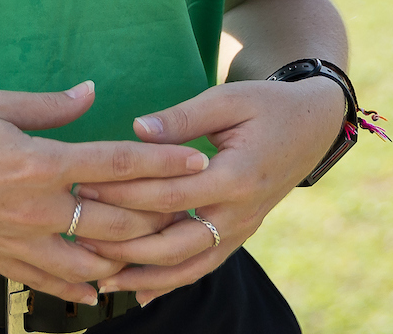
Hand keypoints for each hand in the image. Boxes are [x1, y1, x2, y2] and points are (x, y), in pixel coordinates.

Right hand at [0, 82, 206, 306]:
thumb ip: (50, 105)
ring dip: (130, 256)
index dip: (161, 161)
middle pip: (117, 219)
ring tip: (157, 246)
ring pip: (94, 262)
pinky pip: (55, 284)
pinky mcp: (5, 262)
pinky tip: (107, 285)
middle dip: (160, 214)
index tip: (197, 159)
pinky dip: (86, 286)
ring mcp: (22, 242)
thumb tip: (92, 93)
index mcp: (38, 163)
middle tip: (191, 207)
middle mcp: (37, 209)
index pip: (116, 164)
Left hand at [72, 76, 346, 302]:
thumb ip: (183, 118)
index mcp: (236, 177)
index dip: (126, 194)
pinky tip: (139, 293)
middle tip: (80, 241)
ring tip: (101, 280)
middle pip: (176, 243)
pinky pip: (203, 267)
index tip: (86, 188)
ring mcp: (242, 230)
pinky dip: (171, 283)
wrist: (312, 127)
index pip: (171, 195)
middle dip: (126, 245)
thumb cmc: (266, 106)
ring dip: (144, 275)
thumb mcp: (227, 99)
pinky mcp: (239, 235)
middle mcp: (240, 213)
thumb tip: (138, 130)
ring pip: (189, 266)